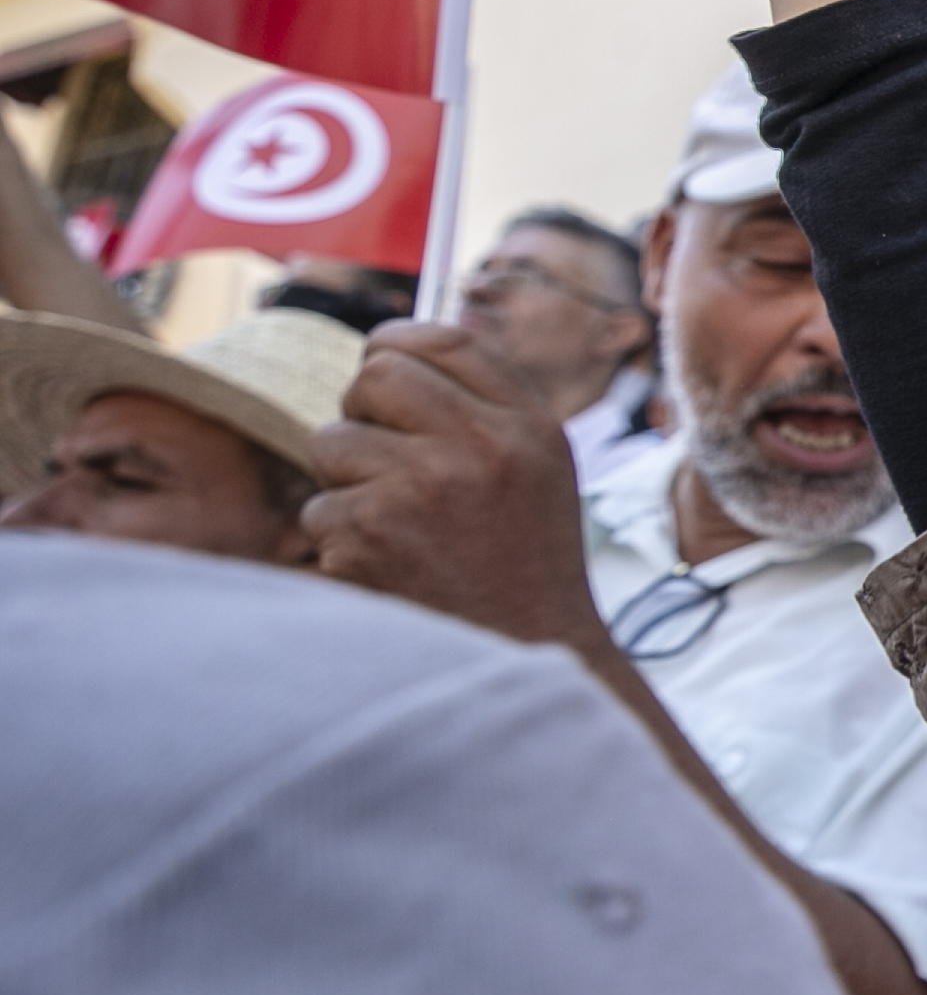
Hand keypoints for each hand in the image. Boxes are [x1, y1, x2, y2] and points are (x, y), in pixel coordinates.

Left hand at [304, 324, 607, 647]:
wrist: (524, 654)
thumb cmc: (524, 557)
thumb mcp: (538, 466)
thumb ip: (483, 406)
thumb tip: (389, 351)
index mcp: (527, 424)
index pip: (446, 340)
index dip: (400, 342)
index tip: (383, 362)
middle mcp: (479, 445)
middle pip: (377, 375)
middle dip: (363, 410)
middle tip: (384, 455)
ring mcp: (420, 488)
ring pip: (332, 440)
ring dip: (347, 481)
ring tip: (396, 523)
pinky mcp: (368, 535)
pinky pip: (319, 509)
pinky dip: (341, 539)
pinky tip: (388, 564)